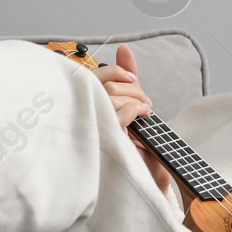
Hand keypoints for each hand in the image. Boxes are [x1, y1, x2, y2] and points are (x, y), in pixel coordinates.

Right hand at [94, 44, 169, 192]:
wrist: (146, 181)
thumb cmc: (135, 149)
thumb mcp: (131, 107)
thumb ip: (125, 80)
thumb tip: (124, 51)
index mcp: (87, 108)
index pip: (92, 77)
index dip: (114, 71)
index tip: (133, 78)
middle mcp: (86, 117)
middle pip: (103, 84)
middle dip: (131, 87)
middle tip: (145, 102)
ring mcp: (95, 128)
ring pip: (111, 95)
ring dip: (136, 99)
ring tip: (145, 112)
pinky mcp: (106, 140)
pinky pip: (120, 111)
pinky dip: (136, 108)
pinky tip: (142, 116)